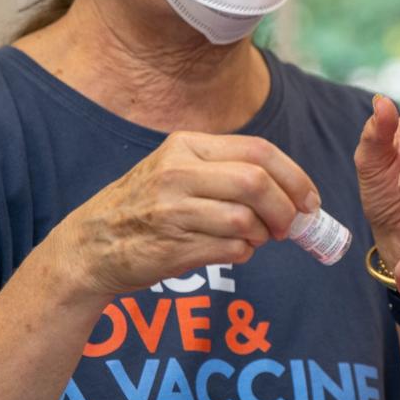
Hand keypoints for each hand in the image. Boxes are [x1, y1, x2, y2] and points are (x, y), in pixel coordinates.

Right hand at [52, 132, 317, 299]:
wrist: (90, 246)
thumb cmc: (148, 205)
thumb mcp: (180, 169)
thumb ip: (229, 169)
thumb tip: (293, 189)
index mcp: (187, 146)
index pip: (259, 151)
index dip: (295, 176)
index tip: (310, 199)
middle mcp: (178, 172)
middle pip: (256, 183)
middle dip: (285, 208)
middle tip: (291, 225)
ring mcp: (172, 210)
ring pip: (245, 219)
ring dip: (263, 234)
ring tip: (256, 238)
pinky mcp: (171, 247)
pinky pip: (231, 249)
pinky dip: (244, 253)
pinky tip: (234, 250)